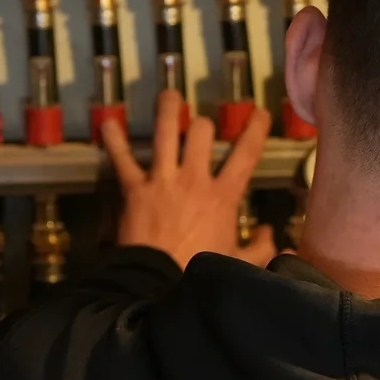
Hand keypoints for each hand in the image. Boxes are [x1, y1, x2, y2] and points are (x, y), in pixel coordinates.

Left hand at [102, 89, 279, 268]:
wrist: (157, 283)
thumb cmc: (198, 273)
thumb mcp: (239, 264)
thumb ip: (260, 248)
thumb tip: (271, 235)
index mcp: (222, 195)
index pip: (246, 153)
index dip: (256, 129)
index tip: (261, 112)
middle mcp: (193, 179)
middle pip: (201, 133)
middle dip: (204, 124)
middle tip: (202, 124)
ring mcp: (162, 180)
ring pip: (165, 132)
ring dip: (167, 110)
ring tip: (169, 95)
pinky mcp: (134, 189)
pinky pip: (122, 159)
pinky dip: (114, 140)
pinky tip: (108, 122)